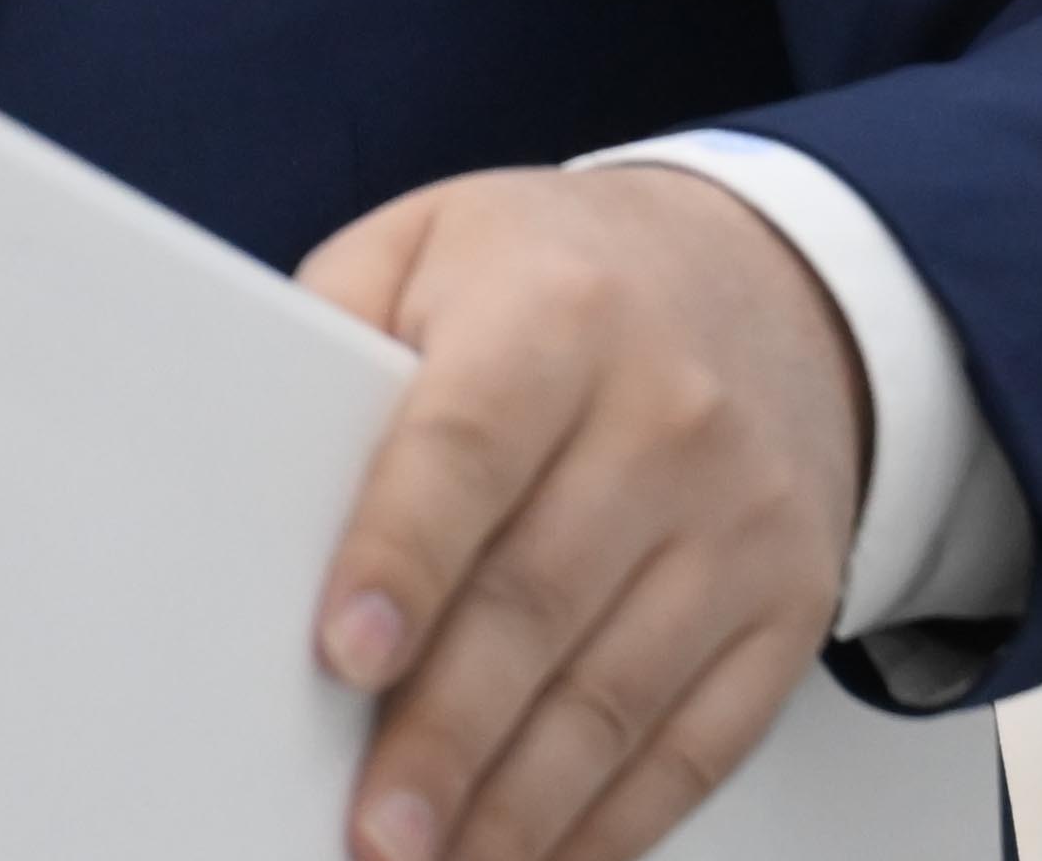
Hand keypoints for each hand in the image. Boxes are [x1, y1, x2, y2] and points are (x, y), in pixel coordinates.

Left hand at [297, 164, 864, 860]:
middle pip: (539, 599)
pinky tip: (538, 855)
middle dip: (446, 734)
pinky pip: (700, 743)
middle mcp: (668, 418)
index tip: (342, 655)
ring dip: (519, 806)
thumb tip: (250, 468)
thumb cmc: (567, 275)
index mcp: (558, 314)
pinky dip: (616, 822)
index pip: (467, 448)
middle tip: (373, 826)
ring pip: (618, 695)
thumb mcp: (431, 242)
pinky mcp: (791, 607)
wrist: (764, 282)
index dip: (402, 558)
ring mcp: (743, 523)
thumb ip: (334, 334)